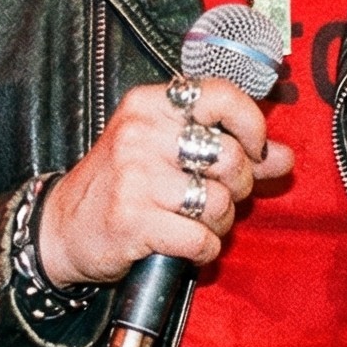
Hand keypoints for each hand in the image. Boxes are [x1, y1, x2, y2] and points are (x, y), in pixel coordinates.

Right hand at [37, 78, 293, 286]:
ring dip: (219, 224)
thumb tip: (285, 157)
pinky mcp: (132, 219)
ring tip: (198, 224)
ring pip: (220, 202)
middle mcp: (140, 132)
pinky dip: (204, 250)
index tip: (254, 149)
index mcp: (150, 105)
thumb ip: (230, 151)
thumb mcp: (168, 155)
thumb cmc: (122, 187)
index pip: (221, 96)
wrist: (61, 228)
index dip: (251, 125)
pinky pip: (200, 239)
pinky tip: (188, 247)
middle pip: (230, 157)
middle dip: (238, 187)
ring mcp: (134, 175)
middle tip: (219, 198)